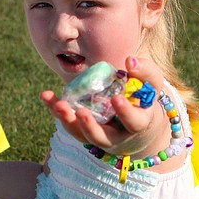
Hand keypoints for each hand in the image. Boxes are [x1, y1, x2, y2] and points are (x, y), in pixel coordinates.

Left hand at [40, 56, 169, 156]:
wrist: (136, 121)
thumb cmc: (144, 99)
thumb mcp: (151, 85)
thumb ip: (145, 72)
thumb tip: (130, 61)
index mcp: (138, 124)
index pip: (134, 122)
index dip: (126, 112)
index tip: (116, 99)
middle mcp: (118, 137)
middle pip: (102, 137)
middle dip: (90, 126)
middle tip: (82, 112)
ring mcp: (99, 137)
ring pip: (82, 135)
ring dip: (68, 121)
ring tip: (58, 104)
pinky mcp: (83, 132)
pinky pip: (69, 125)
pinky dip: (57, 112)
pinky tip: (46, 96)